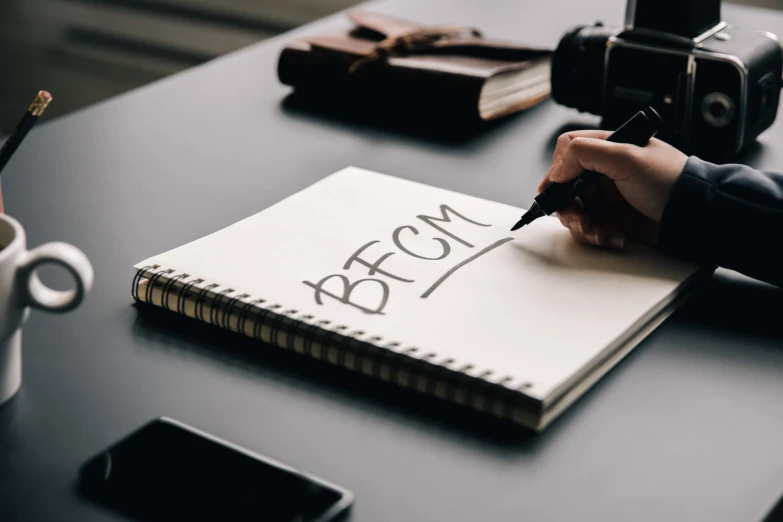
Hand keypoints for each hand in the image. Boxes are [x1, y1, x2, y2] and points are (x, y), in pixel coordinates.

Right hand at [538, 130, 687, 248]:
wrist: (697, 215)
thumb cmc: (672, 181)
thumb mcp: (627, 157)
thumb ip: (586, 154)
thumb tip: (557, 171)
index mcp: (608, 148)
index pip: (568, 150)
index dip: (558, 169)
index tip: (559, 188)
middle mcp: (605, 171)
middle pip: (565, 186)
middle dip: (568, 206)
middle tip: (577, 219)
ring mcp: (608, 196)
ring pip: (575, 210)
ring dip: (582, 225)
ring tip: (600, 233)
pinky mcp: (613, 219)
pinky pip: (590, 228)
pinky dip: (597, 235)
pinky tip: (615, 237)